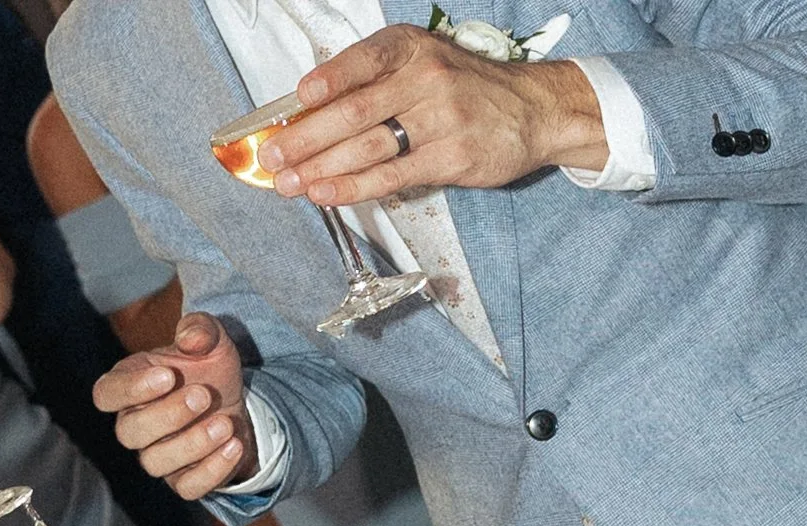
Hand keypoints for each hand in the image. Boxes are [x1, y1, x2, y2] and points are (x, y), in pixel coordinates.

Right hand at [90, 313, 256, 501]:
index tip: (167, 375)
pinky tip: (234, 445)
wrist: (236, 404)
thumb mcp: (210, 341)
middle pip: (129, 432)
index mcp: (130, 387)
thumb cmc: (208, 369)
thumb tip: (192, 337)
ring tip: (225, 423)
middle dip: (167, 415)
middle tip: (203, 395)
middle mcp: (135, 425)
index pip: (105, 394)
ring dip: (193, 443)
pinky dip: (212, 470)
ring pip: (156, 462)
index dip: (130, 389)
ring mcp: (157, 456)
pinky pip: (188, 487)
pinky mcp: (183, 480)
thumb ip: (200, 330)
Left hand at [261, 29, 606, 206]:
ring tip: (290, 184)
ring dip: (322, 169)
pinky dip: (355, 188)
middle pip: (353, 111)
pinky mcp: (450, 158)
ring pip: (368, 147)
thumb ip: (376, 82)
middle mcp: (424, 78)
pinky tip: (328, 195)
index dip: (322, 84)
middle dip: (306, 138)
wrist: (532, 112)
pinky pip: (393, 176)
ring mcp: (439, 120)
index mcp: (410, 48)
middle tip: (274, 158)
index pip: (358, 64)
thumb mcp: (423, 65)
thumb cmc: (467, 90)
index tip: (292, 104)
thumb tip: (314, 111)